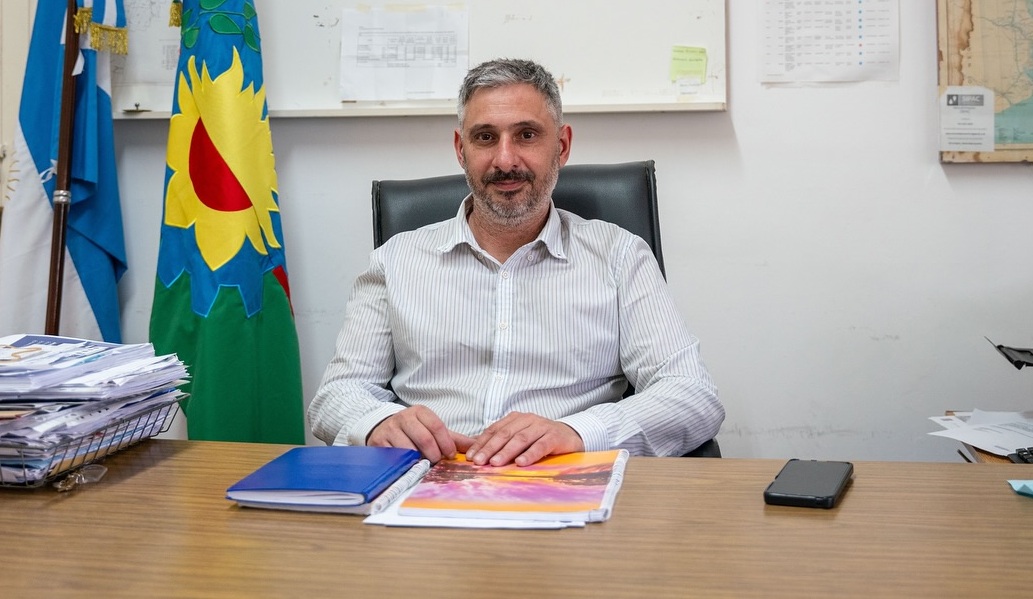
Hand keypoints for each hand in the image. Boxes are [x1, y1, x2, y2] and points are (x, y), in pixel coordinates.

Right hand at [368, 405, 474, 462]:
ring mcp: (390, 429)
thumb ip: (454, 439)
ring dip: (418, 460)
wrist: (383, 428)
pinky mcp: (379, 442)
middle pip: (424, 438)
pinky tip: (409, 465)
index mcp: (420, 412)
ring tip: (423, 463)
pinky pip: (395, 457)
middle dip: (434, 454)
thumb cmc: (414, 431)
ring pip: (409, 449)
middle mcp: (404, 417)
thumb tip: (479, 445)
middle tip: (436, 462)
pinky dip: (404, 463)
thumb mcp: (433, 430)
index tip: (450, 455)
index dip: (446, 443)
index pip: (437, 426)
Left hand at [466, 412, 583, 466]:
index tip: (470, 457)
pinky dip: (530, 454)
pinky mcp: (555, 436)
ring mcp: (542, 427)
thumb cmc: (540, 439)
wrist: (570, 436)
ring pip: (521, 439)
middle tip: (479, 462)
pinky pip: (541, 445)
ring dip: (507, 451)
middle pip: (505, 434)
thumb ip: (501, 443)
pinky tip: (521, 463)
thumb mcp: (520, 438)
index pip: (494, 430)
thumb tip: (476, 453)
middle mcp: (527, 419)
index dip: (481, 443)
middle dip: (490, 448)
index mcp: (515, 418)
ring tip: (495, 463)